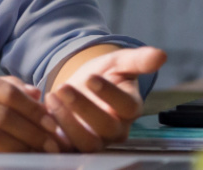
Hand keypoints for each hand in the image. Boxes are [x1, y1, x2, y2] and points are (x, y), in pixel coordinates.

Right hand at [0, 64, 63, 160]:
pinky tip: (14, 161)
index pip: (7, 91)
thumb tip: (37, 93)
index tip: (53, 123)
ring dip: (22, 148)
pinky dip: (1, 159)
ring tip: (39, 155)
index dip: (34, 109)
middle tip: (53, 144)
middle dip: (34, 132)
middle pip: (3, 115)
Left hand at [46, 45, 167, 151]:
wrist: (78, 88)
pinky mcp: (72, 146)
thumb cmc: (101, 75)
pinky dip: (52, 136)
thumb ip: (138, 60)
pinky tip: (41, 115)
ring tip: (51, 97)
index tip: (91, 77)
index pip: (127, 107)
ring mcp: (95, 140)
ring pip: (86, 143)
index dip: (110, 94)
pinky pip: (64, 149)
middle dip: (84, 108)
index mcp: (129, 109)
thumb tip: (161, 54)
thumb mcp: (117, 63)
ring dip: (67, 122)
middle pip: (106, 128)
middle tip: (64, 88)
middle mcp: (115, 130)